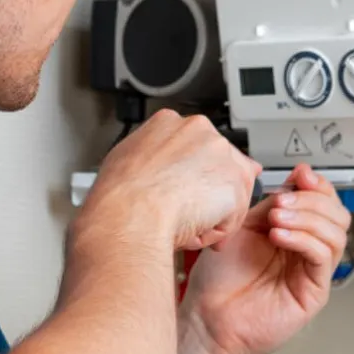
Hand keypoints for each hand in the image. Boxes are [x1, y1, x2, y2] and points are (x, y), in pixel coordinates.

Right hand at [82, 110, 260, 251]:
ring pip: (228, 190)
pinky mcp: (235, 180)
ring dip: (210, 214)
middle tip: (186, 213)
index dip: (190, 173)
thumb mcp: (124, 159)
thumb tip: (159, 166)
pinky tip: (193, 231)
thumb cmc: (119, 195)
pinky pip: (233, 214)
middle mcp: (199, 130)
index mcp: (169, 122)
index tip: (180, 189)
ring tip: (183, 225)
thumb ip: (150, 155)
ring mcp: (220, 152)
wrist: (130, 214)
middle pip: (218, 164)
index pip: (195, 144)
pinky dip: (216, 230)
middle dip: (207, 192)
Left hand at [179, 163, 350, 353]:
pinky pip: (322, 257)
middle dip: (313, 199)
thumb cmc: (217, 280)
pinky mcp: (313, 292)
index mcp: (293, 232)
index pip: (323, 202)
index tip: (301, 174)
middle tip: (283, 199)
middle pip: (337, 215)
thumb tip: (293, 178)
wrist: (205, 318)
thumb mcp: (242, 226)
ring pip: (335, 234)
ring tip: (276, 218)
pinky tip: (279, 236)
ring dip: (307, 217)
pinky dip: (303, 239)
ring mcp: (311, 272)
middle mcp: (305, 251)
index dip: (317, 185)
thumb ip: (269, 204)